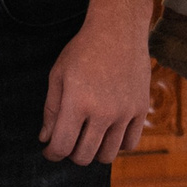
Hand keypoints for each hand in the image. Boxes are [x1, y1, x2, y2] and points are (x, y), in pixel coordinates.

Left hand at [41, 18, 151, 164]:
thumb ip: (51, 110)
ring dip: (93, 153)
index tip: (49, 151)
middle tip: (67, 142)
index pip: (62, 145)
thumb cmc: (82, 51)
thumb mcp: (58, 75)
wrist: (117, 31)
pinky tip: (107, 133)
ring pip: (108, 155)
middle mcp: (102, 112)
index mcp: (77, 102)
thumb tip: (46, 139)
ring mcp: (124, 113)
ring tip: (87, 139)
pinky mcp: (140, 110)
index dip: (52, 153)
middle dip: (70, 154)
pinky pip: (129, 144)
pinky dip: (116, 145)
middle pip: (84, 155)